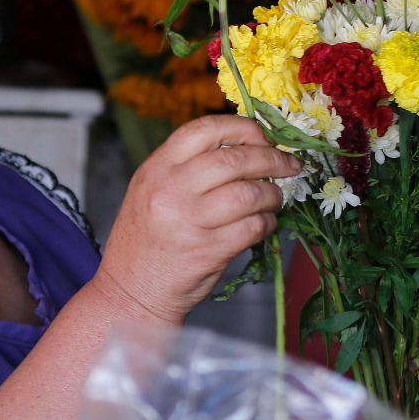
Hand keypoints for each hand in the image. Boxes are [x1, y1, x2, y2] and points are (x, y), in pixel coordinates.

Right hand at [94, 115, 299, 323]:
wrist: (130, 291)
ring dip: (272, 194)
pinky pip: (252, 228)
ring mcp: (188, 221)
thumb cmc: (146, 240)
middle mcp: (170, 190)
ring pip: (249, 194)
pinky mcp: (207, 251)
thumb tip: (246, 147)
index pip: (204, 130)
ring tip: (275, 199)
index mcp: (156, 169)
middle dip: (271, 159)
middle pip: (234, 159)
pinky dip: (267, 223)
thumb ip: (187, 167)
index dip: (242, 128)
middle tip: (288, 165)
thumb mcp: (152, 191)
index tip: (263, 136)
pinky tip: (265, 224)